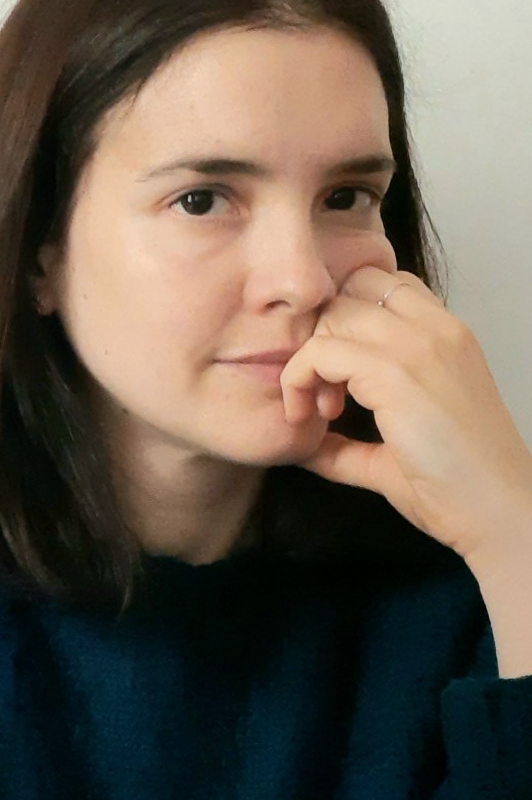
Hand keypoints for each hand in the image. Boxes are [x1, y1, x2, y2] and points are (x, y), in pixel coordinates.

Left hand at [282, 262, 531, 565]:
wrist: (500, 514)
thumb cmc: (458, 487)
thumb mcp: (397, 447)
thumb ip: (348, 441)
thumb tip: (301, 443)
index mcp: (447, 335)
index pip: (381, 285)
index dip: (345, 320)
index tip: (337, 373)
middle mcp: (436, 328)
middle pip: (348, 294)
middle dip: (323, 336)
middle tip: (325, 394)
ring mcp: (418, 345)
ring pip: (331, 316)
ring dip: (310, 360)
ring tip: (323, 409)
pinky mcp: (395, 371)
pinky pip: (319, 351)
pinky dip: (299, 380)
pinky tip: (312, 416)